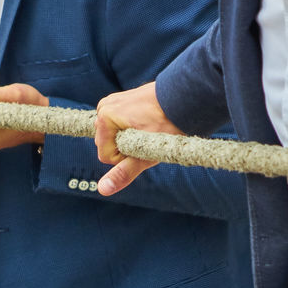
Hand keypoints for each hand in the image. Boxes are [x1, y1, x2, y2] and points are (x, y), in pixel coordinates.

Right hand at [93, 81, 179, 195]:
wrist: (184, 98)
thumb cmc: (167, 125)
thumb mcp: (145, 154)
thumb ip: (123, 172)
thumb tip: (103, 189)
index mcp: (104, 119)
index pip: (106, 156)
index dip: (127, 158)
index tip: (144, 146)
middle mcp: (103, 108)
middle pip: (108, 145)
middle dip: (127, 147)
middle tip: (148, 137)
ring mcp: (111, 102)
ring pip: (114, 136)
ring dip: (130, 138)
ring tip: (148, 128)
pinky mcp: (120, 100)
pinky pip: (119, 124)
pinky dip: (131, 127)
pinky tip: (146, 121)